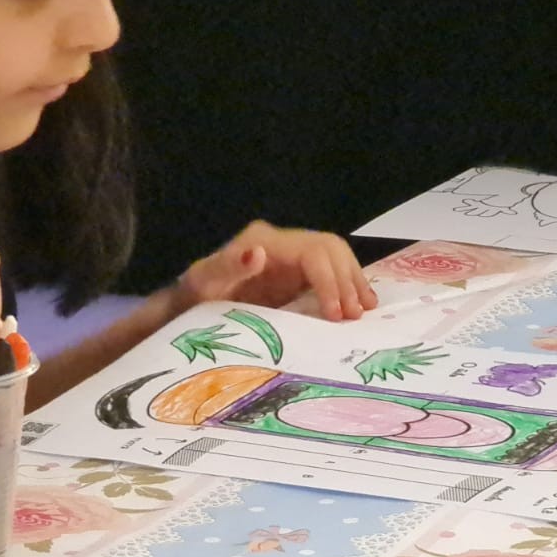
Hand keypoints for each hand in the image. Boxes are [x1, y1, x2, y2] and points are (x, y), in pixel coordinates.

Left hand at [175, 220, 377, 320]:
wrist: (191, 302)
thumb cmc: (196, 294)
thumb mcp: (204, 281)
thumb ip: (228, 266)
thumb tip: (257, 252)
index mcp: (264, 240)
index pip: (312, 251)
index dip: (329, 280)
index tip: (335, 315)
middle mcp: (282, 242)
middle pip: (329, 249)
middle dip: (346, 280)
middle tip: (355, 316)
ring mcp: (291, 255)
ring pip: (335, 256)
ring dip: (353, 281)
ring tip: (365, 310)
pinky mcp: (296, 271)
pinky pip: (330, 270)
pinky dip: (347, 284)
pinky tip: (360, 304)